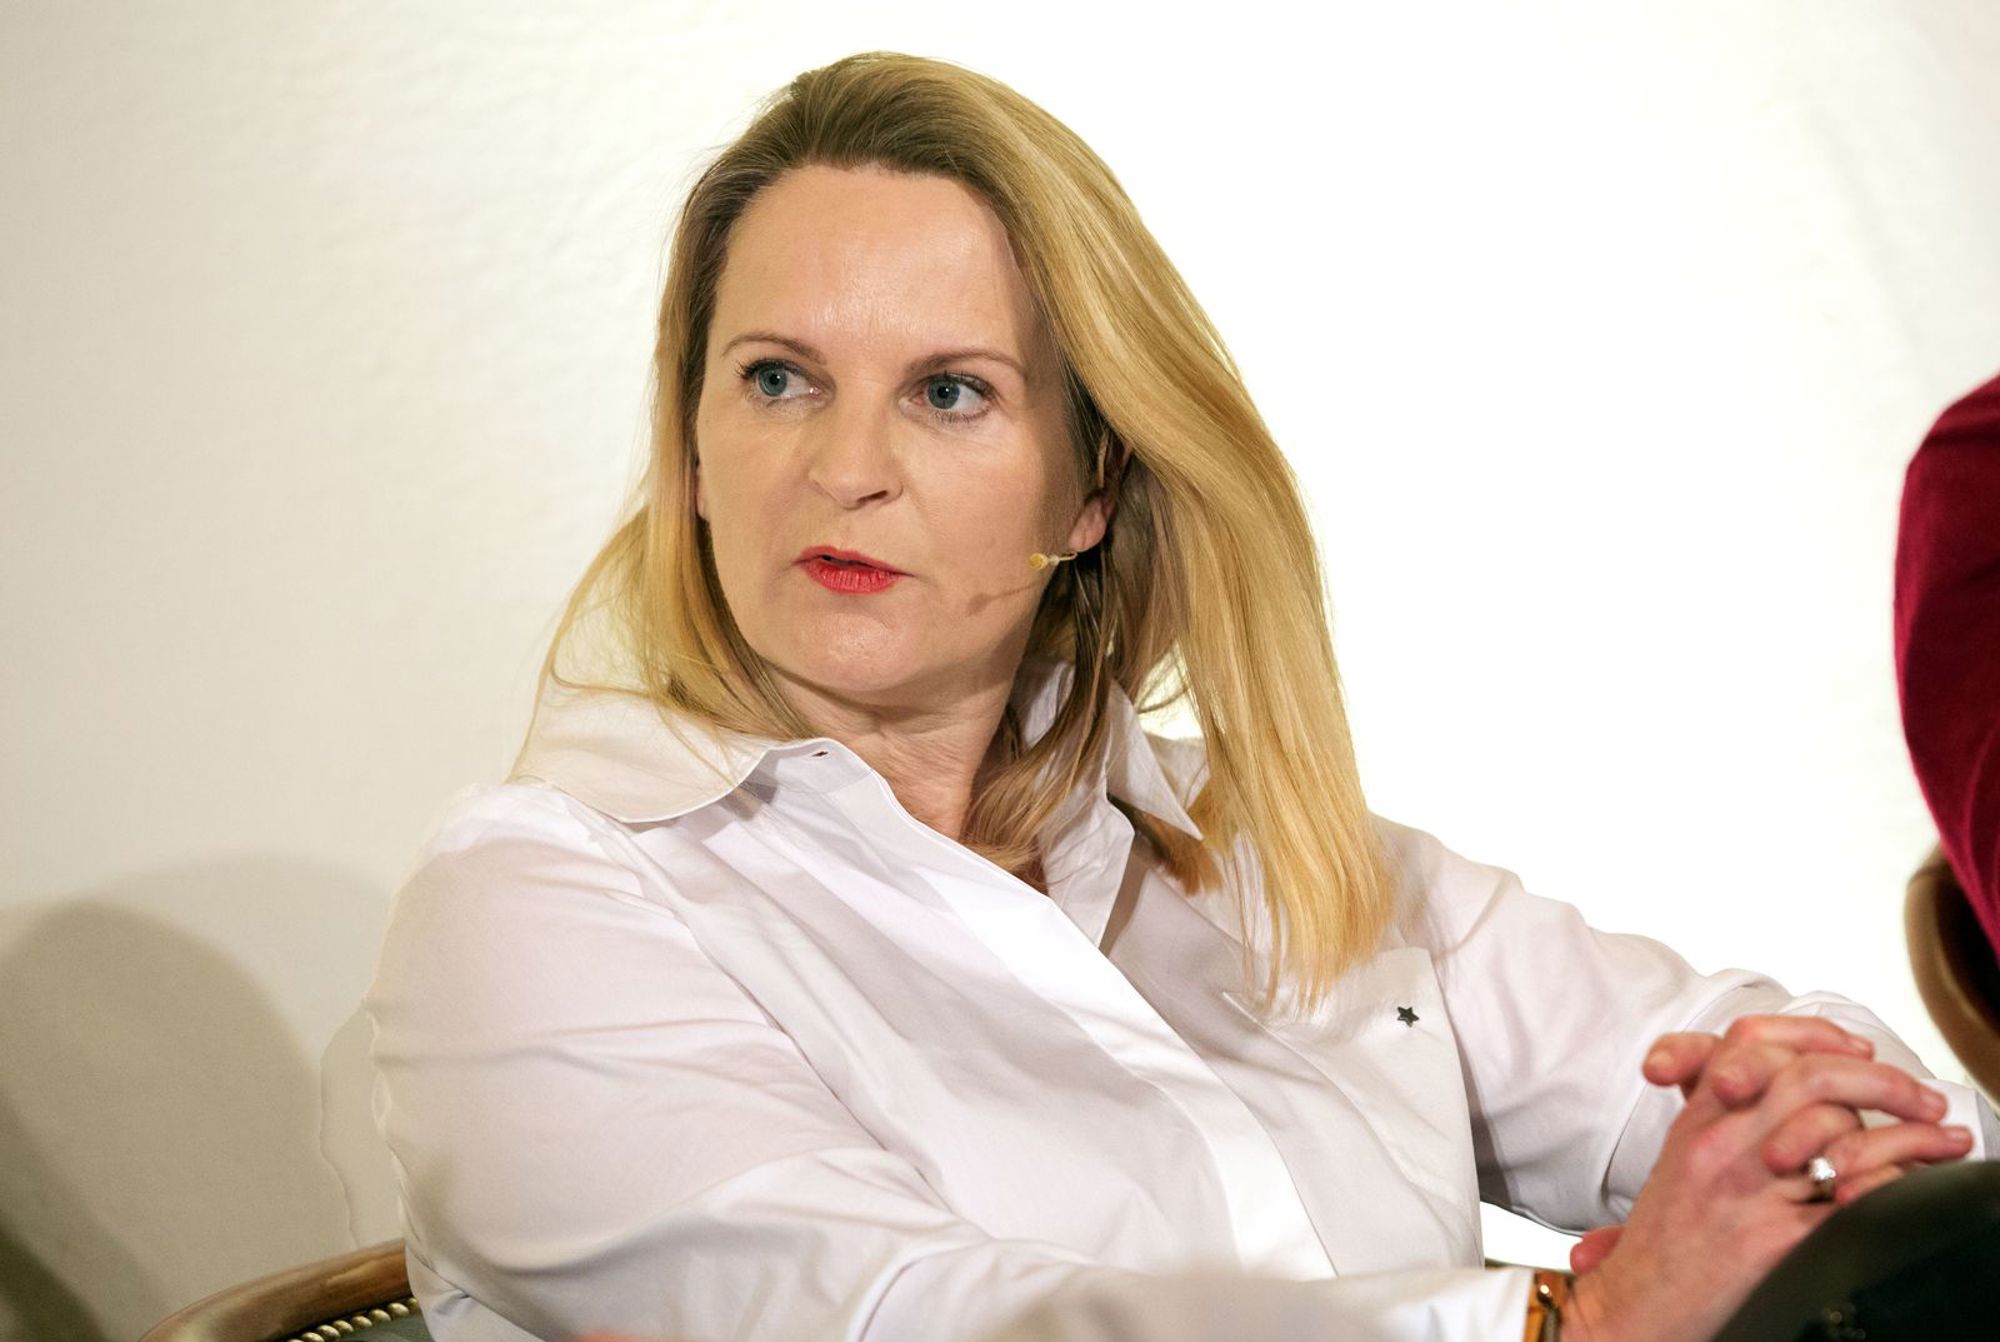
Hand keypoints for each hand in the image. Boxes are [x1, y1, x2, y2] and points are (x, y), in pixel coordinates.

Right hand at [1564, 1015, 1971, 1341]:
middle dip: (1883, 1079)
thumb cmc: (1664, 1244)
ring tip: (1938, 1140)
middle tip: (1922, 1098)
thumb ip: (1728, 1116)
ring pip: (1836, 1128)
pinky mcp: (1773, 1240)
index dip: (1815, 1034)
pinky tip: (1904, 1186)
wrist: (1636, 1307)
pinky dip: (1888, 1187)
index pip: (1752, 1040)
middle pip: (1809, 1075)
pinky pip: (1850, 1198)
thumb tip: (1795, 1089)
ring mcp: (1744, 1190)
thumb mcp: (1683, 1161)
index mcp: (1697, 1120)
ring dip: (1903, 1134)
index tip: (1859, 1050)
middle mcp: (1718, 1145)